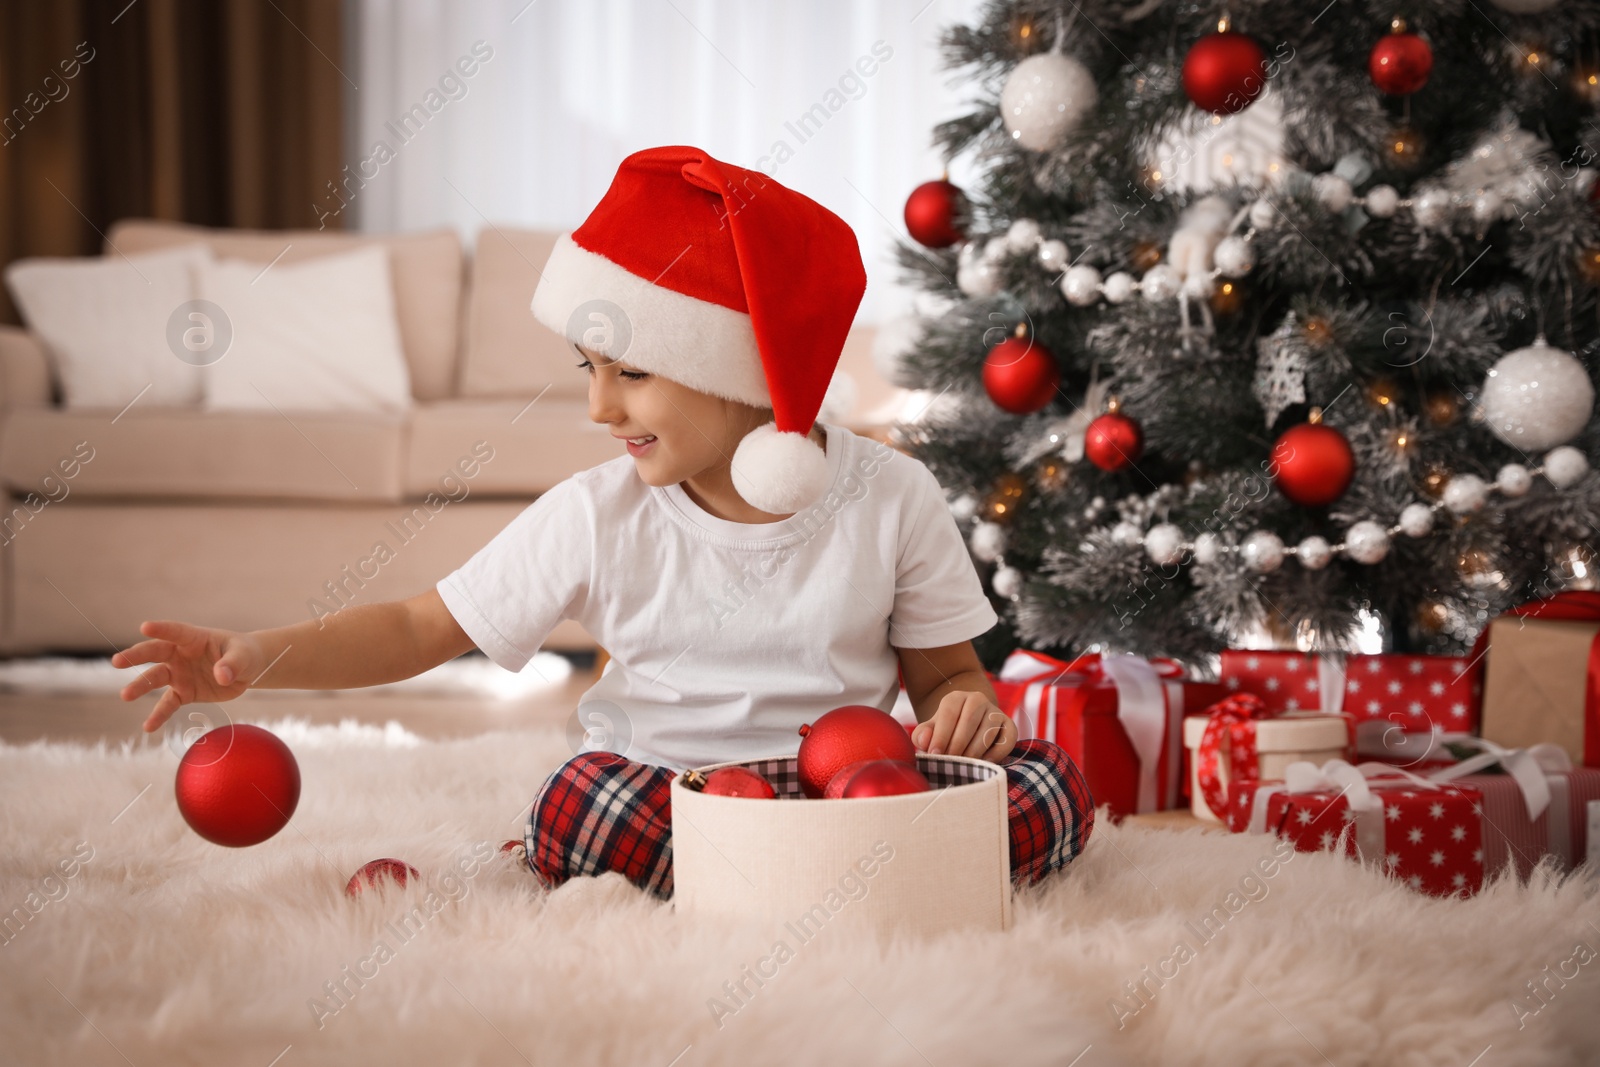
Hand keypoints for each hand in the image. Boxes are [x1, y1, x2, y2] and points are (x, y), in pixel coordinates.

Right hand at [111, 620, 265, 732]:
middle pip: (154, 653)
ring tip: (125, 695)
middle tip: (116, 662)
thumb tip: (221, 676)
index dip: (161, 629)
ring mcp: (179, 674)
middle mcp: (180, 655)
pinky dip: (159, 715)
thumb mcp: (243, 656)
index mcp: (194, 638)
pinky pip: (168, 704)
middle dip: (135, 656)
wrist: (247, 670)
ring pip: (155, 679)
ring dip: (140, 687)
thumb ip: (232, 664)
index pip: (175, 631)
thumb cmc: (244, 654)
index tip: (145, 627)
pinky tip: (148, 727)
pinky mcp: (183, 693)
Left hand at [910, 691, 1014, 762]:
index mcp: (956, 698)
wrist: (967, 726)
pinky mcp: (1010, 726)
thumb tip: (925, 740)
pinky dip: (997, 753)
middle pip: (969, 720)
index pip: (949, 712)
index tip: (934, 754)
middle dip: (957, 745)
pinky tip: (984, 763)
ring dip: (974, 751)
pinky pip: (1008, 739)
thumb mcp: (931, 730)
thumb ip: (922, 734)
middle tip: (949, 762)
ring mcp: (996, 712)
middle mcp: (978, 699)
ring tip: (964, 765)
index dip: (941, 735)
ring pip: (988, 730)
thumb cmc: (946, 731)